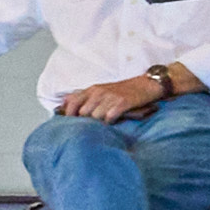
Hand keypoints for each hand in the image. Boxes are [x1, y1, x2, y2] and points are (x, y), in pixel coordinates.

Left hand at [56, 72, 170, 123]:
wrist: (146, 85)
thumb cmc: (122, 90)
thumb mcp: (101, 90)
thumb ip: (83, 96)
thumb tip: (63, 103)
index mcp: (92, 89)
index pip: (72, 103)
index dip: (69, 115)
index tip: (73, 124)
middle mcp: (99, 92)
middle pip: (83, 113)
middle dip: (87, 120)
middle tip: (94, 124)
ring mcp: (110, 97)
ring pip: (95, 116)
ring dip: (100, 122)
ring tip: (105, 123)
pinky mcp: (122, 102)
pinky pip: (109, 117)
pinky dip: (110, 122)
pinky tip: (114, 121)